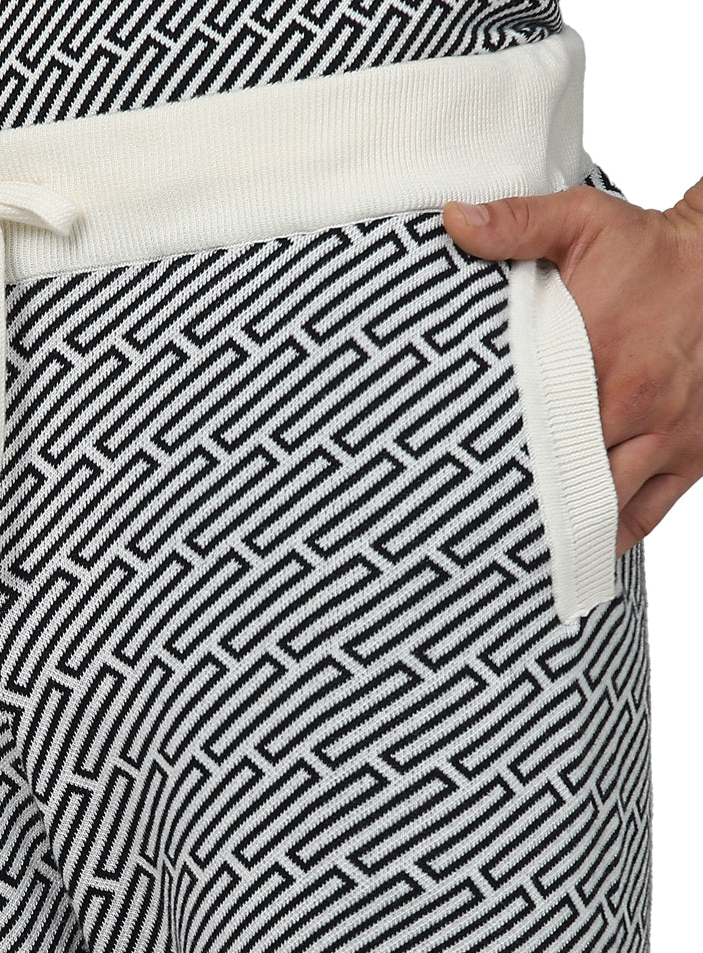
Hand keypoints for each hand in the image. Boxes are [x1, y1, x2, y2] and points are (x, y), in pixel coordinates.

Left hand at [442, 179, 702, 557]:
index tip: (450, 480)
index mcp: (597, 356)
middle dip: (519, 499)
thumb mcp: (585, 221)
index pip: (530, 423)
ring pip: (602, 505)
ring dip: (560, 525)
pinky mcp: (693, 456)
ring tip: (509, 549)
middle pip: (563, 475)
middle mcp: (634, 406)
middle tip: (465, 526)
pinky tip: (572, 555)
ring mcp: (667, 437)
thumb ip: (516, 226)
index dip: (490, 456)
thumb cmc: (654, 250)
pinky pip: (646, 515)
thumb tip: (452, 221)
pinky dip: (609, 537)